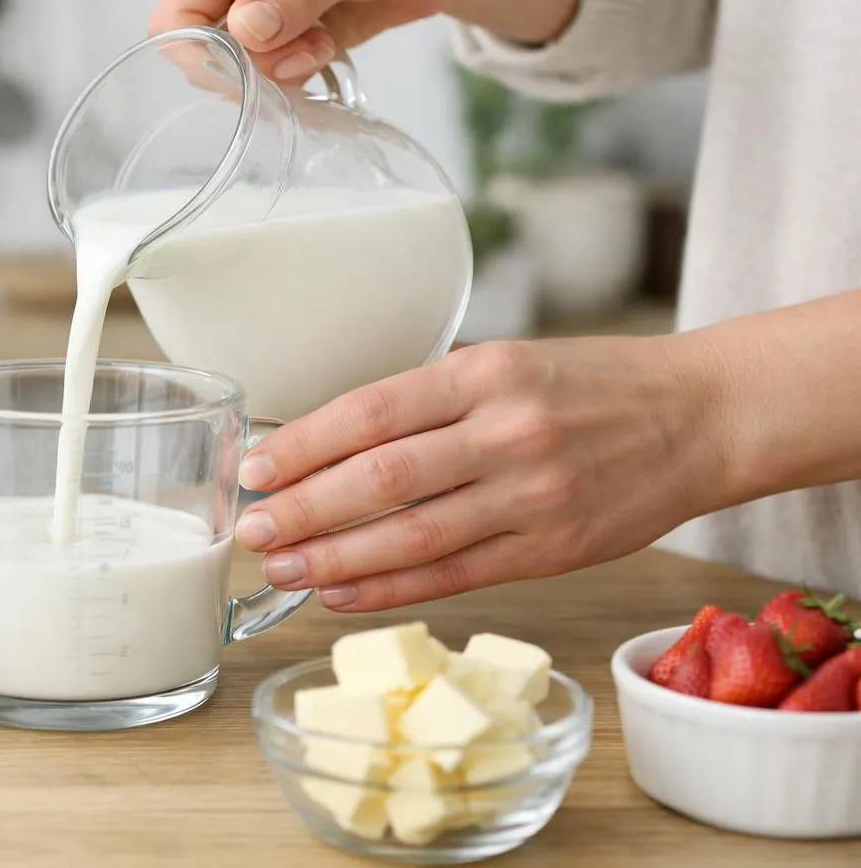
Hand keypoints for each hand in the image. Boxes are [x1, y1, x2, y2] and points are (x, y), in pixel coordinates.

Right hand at [148, 0, 583, 80]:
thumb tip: (246, 31)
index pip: (176, 16)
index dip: (205, 55)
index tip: (259, 65)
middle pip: (198, 51)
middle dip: (250, 66)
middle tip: (309, 48)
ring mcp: (249, 2)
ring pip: (230, 69)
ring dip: (278, 71)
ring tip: (324, 41)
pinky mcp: (275, 30)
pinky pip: (261, 74)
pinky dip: (292, 74)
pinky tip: (326, 46)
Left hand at [233, 335, 732, 611]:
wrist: (701, 417)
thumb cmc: (592, 385)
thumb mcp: (508, 361)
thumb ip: (430, 398)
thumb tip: (330, 438)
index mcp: (485, 373)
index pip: (370, 411)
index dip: (303, 445)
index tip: (254, 469)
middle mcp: (506, 432)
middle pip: (380, 479)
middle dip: (303, 509)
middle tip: (250, 530)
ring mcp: (532, 497)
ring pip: (412, 537)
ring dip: (335, 558)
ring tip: (283, 569)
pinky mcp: (553, 551)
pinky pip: (454, 576)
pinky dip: (390, 588)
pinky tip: (342, 592)